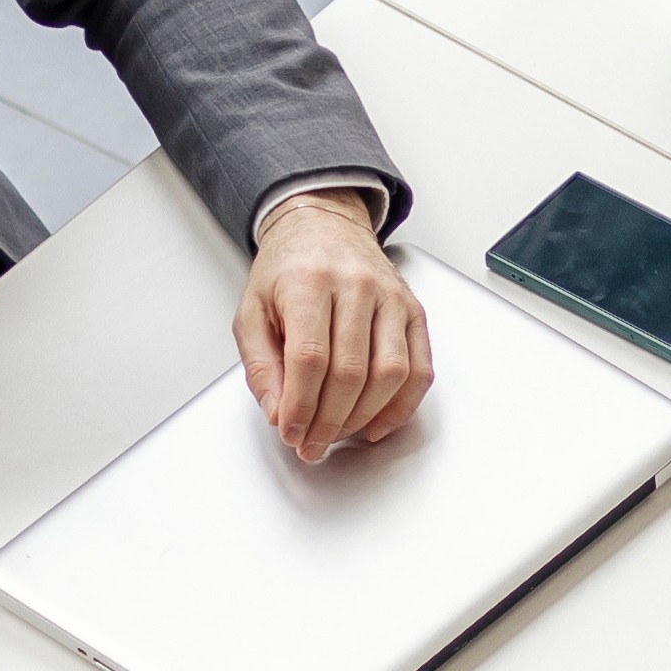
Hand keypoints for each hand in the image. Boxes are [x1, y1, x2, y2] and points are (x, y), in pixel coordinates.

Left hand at [236, 190, 428, 460]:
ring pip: (389, 374)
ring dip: (363, 418)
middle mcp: (356, 286)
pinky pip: (419, 368)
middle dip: (329, 422)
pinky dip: (402, 406)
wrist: (323, 226)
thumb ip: (260, 365)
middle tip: (311, 445)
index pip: (310, 359)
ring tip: (338, 434)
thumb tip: (278, 413)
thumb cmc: (286, 270)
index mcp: (309, 283)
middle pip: (350, 372)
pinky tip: (376, 423)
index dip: (301, 407)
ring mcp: (391, 298)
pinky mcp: (413, 310)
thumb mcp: (251, 311)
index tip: (291, 433)